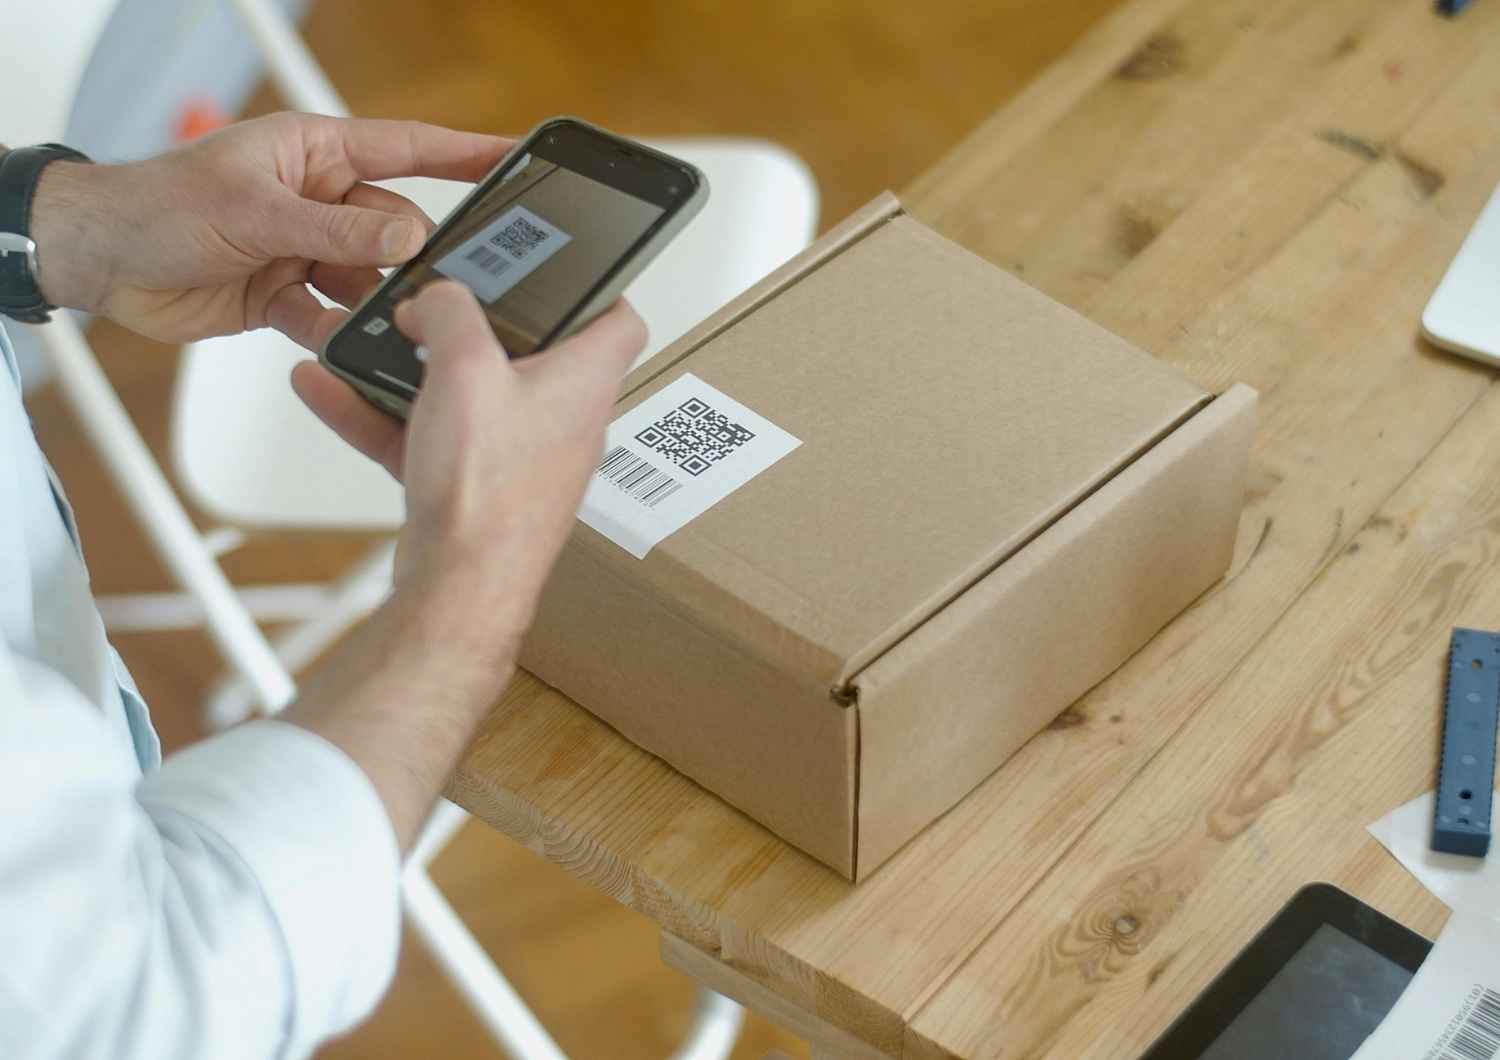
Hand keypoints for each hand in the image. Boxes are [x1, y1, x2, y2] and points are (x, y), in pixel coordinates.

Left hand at [29, 113, 510, 343]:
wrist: (101, 259)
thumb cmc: (157, 204)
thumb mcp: (256, 210)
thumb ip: (336, 229)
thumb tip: (406, 233)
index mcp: (315, 154)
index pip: (408, 149)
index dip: (465, 153)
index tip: (515, 159)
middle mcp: (317, 200)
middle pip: (394, 227)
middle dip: (414, 256)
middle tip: (441, 281)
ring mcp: (305, 250)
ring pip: (369, 279)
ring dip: (374, 302)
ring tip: (384, 320)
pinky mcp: (289, 296)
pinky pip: (333, 316)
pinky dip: (337, 333)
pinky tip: (339, 341)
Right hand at [292, 281, 646, 638]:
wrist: (457, 589)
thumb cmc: (488, 493)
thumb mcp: (465, 367)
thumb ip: (449, 311)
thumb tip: (436, 299)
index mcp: (582, 383)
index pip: (619, 320)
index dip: (597, 286)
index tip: (558, 267)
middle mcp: (560, 421)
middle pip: (531, 352)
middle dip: (476, 324)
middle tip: (436, 301)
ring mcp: (517, 457)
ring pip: (468, 396)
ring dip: (415, 367)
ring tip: (369, 342)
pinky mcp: (475, 488)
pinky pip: (428, 436)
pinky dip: (383, 413)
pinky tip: (331, 389)